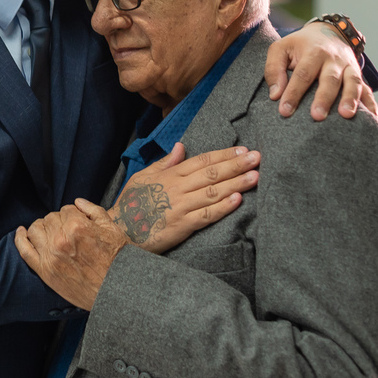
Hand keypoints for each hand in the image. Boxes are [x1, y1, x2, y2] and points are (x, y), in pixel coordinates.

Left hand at [15, 199, 126, 309]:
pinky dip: (20, 239)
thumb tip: (77, 202)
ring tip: (50, 232)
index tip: (77, 222)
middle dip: (59, 221)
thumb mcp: (111, 228)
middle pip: (50, 218)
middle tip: (68, 230)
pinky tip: (21, 232)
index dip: (73, 215)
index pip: (66, 210)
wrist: (116, 289)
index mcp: (77, 226)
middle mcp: (61, 239)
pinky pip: (25, 251)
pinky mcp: (45, 271)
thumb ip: (93, 211)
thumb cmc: (117, 259)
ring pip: (35, 230)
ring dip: (42, 227)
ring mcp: (51, 255)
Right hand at [109, 143, 257, 252]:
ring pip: (213, 192)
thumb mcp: (143, 176)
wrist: (120, 230)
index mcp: (170, 175)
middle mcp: (177, 188)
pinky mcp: (182, 226)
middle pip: (211, 173)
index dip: (224, 154)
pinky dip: (223, 207)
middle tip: (257, 157)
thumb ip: (165, 162)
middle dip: (236, 165)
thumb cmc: (131, 203)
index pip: (202, 160)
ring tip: (255, 176)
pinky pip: (206, 215)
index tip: (243, 149)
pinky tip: (238, 200)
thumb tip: (181, 147)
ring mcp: (180, 207)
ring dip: (236, 183)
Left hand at [265, 22, 364, 119]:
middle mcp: (334, 60)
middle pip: (330, 79)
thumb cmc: (299, 46)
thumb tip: (275, 95)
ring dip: (351, 99)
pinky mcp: (358, 76)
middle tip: (317, 116)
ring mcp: (350, 67)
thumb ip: (274, 69)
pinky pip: (367, 90)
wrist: (328, 32)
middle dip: (324, 98)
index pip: (303, 74)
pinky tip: (373, 118)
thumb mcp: (280, 49)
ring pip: (353, 83)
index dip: (293, 93)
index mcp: (314, 52)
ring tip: (346, 116)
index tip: (285, 111)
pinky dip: (371, 104)